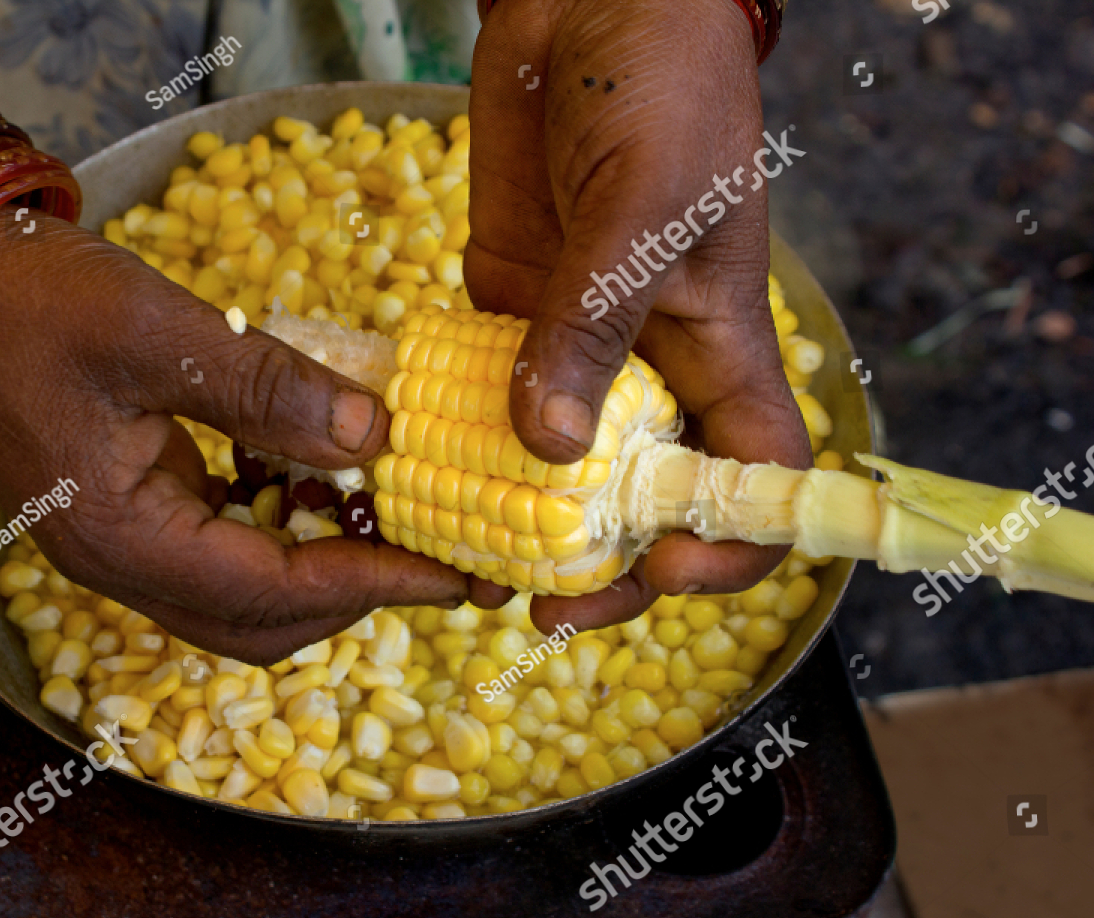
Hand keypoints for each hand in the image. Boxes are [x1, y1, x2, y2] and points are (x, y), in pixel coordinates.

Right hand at [0, 208, 467, 663]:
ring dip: (323, 570)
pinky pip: (221, 549)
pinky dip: (283, 530)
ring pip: (243, 597)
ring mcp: (121, 543)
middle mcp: (119, 563)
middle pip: (262, 623)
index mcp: (119, 539)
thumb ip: (264, 388)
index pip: (270, 594)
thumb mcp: (152, 329)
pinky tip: (326, 480)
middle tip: (441, 557)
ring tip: (398, 521)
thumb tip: (375, 439)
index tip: (452, 571)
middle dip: (357, 596)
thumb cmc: (28, 299)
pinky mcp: (129, 511)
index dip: (371, 584)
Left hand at [467, 0, 811, 633]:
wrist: (587, 7)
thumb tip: (548, 448)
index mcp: (719, 350)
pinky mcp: (504, 320)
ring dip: (515, 525)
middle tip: (538, 605)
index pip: (754, 482)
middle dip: (599, 565)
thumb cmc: (655, 85)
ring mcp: (572, 350)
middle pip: (642, 503)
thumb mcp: (641, 206)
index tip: (657, 571)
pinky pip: (484, 407)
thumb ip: (594, 325)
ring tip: (464, 566)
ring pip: (554, 471)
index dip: (724, 546)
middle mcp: (649, 369)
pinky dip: (457, 452)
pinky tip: (416, 485)